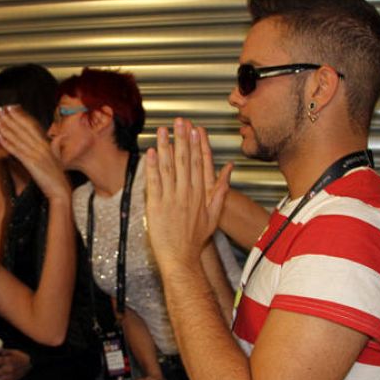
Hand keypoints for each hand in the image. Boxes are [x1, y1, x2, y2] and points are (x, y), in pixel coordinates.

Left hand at [0, 105, 70, 202]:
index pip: (32, 126)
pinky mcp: (32, 163)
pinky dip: (8, 143)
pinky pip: (17, 151)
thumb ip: (56, 146)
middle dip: (11, 118)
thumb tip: (59, 137)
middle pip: (24, 128)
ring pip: (19, 138)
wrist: (61, 191)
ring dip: (7, 128)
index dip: (21, 116)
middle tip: (0, 108)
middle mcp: (41, 146)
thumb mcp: (58, 158)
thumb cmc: (58, 177)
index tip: (11, 107)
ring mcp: (36, 154)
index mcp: (46, 144)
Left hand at [145, 117, 232, 268]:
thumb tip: (228, 170)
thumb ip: (220, 191)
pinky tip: (150, 153)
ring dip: (165, 147)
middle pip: (185, 161)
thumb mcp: (214, 214)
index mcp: (201, 194)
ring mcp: (172, 199)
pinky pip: (154, 183)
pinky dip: (152, 167)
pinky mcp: (157, 206)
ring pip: (169, 168)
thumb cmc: (196, 238)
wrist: (181, 257)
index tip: (195, 128)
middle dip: (182, 139)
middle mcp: (187, 193)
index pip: (200, 163)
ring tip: (162, 130)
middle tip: (179, 121)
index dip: (197, 144)